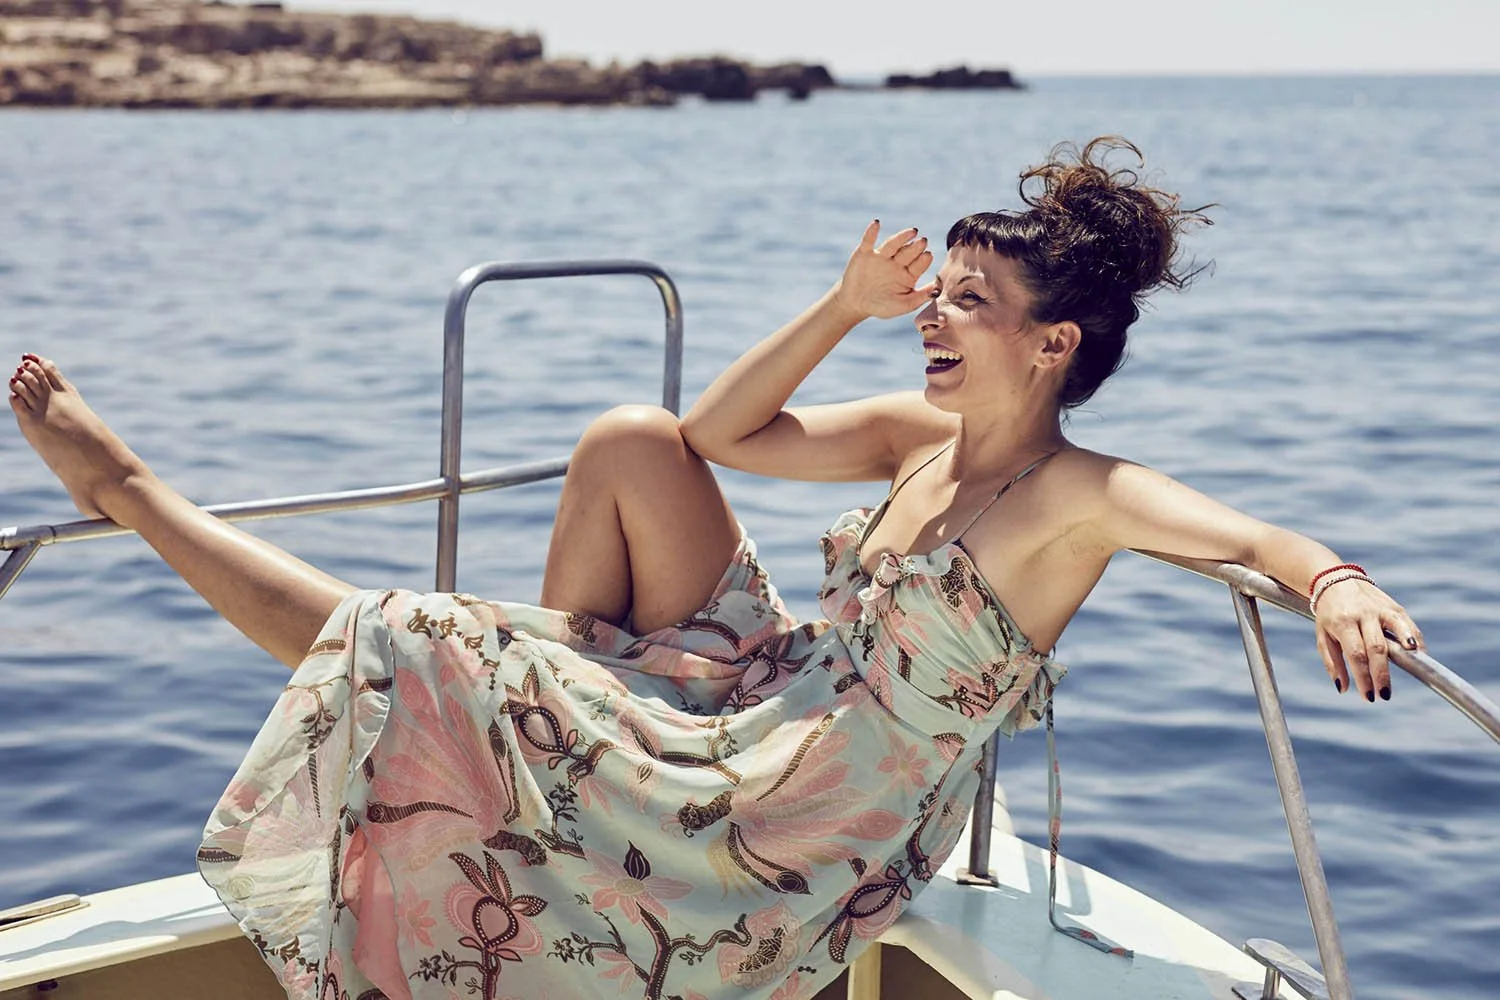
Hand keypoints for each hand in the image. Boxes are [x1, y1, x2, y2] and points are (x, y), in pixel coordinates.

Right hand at [831, 221, 936, 320]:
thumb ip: (920, 297)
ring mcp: (881, 256)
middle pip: (908, 252)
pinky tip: (876, 224)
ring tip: (913, 231)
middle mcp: (897, 262)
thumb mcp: (902, 305)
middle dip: (916, 247)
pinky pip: (868, 241)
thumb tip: (938, 289)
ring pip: (893, 244)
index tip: (928, 256)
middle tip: (923, 241)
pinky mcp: (865, 253)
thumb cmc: (881, 306)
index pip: (918, 265)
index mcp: (908, 274)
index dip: (923, 260)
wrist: (855, 304)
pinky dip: (871, 232)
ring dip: (902, 237)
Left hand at [1314, 579, 1422, 701]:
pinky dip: (1415, 638)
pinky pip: (1407, 624)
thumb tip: (1343, 690)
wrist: (1336, 580)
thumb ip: (1333, 663)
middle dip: (1382, 674)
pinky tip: (1420, 654)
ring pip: (1397, 631)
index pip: (1356, 654)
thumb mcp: (1323, 637)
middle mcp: (1362, 615)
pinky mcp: (1394, 606)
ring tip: (1415, 670)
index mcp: (1342, 623)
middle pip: (1377, 647)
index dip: (1364, 677)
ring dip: (1407, 651)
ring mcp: (1380, 609)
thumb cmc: (1330, 615)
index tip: (1369, 697)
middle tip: (1385, 695)